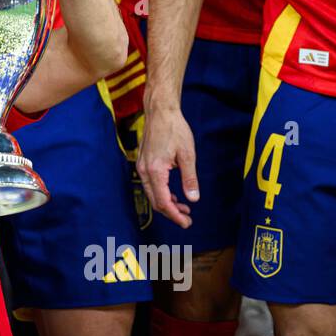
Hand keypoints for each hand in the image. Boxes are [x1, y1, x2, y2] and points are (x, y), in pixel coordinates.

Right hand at [135, 102, 197, 227]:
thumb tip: (193, 199)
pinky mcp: (143, 163)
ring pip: (152, 194)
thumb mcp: (187, 155)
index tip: (186, 223)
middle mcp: (144, 171)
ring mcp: (142, 167)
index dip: (175, 215)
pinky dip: (161, 193)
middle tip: (187, 218)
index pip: (163, 202)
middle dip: (171, 212)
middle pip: (155, 201)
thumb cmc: (175, 129)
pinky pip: (150, 185)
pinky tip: (174, 194)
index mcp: (155, 171)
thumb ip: (189, 179)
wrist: (160, 112)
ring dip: (167, 203)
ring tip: (184, 208)